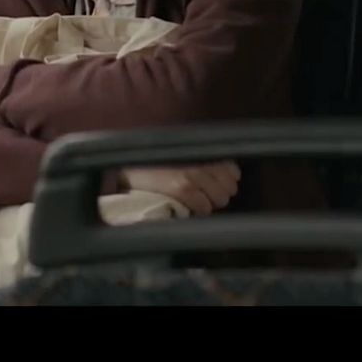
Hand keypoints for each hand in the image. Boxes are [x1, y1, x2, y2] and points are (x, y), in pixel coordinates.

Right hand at [119, 161, 240, 214]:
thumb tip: (229, 176)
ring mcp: (193, 174)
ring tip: (195, 201)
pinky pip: (205, 208)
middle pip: (230, 187)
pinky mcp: (182, 188)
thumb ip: (204, 160)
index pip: (233, 171)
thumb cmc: (155, 162)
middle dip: (219, 193)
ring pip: (220, 199)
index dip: (226, 181)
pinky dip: (199, 211)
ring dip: (210, 203)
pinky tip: (187, 207)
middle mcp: (201, 159)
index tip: (215, 185)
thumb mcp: (183, 153)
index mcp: (202, 150)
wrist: (128, 166)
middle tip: (204, 195)